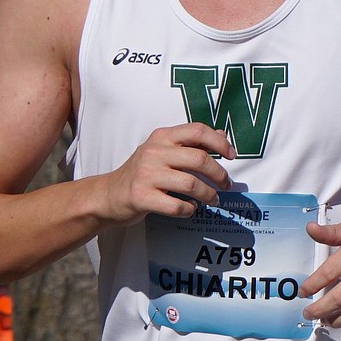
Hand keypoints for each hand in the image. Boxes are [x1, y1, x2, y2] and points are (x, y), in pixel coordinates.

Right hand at [98, 123, 233, 223]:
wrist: (109, 195)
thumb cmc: (142, 172)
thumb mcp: (163, 150)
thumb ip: (190, 142)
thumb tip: (221, 135)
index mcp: (162, 137)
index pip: (197, 130)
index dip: (219, 142)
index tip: (231, 155)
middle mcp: (154, 152)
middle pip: (199, 159)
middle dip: (219, 174)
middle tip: (226, 184)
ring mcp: (147, 175)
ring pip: (191, 184)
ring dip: (208, 195)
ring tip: (213, 199)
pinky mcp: (142, 197)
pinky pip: (177, 206)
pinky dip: (189, 209)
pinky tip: (190, 208)